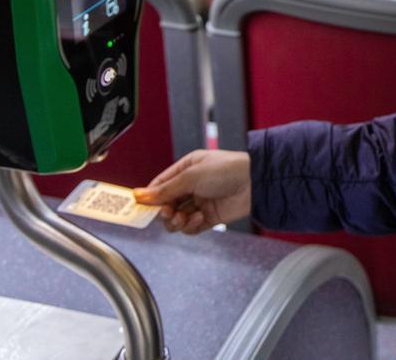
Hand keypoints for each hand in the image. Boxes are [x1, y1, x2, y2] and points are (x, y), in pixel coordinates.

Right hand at [133, 149, 250, 234]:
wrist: (255, 183)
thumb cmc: (226, 170)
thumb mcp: (191, 176)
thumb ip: (166, 189)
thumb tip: (141, 195)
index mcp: (186, 168)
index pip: (161, 184)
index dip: (150, 196)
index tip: (139, 207)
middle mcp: (192, 186)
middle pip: (167, 204)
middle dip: (165, 211)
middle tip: (168, 213)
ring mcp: (200, 202)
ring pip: (177, 219)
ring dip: (176, 221)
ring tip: (183, 218)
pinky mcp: (209, 217)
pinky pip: (191, 227)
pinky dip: (190, 226)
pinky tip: (198, 219)